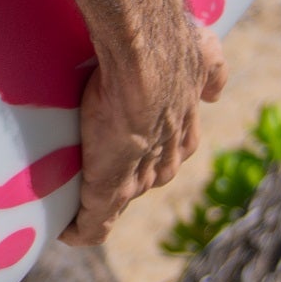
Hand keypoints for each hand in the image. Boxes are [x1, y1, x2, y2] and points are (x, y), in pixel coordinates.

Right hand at [65, 0, 228, 245]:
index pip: (166, 154)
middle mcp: (165, 161)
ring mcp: (137, 178)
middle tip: (97, 161)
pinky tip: (67, 232)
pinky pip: (95, 222)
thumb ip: (210, 74)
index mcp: (184, 133)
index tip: (132, 147)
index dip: (150, 152)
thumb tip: (213, 91)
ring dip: (102, 198)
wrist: (145, 58)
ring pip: (122, 198)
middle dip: (127, 174)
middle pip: (147, 177)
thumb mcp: (204, 59)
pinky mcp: (109, 189)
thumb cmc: (172, 49)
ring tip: (76, 193)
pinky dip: (81, 228)